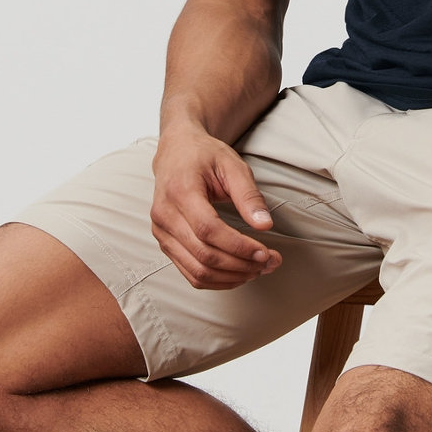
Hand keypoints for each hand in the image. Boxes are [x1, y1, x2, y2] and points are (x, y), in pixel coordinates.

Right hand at [150, 125, 280, 288]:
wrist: (176, 151)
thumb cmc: (204, 155)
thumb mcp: (232, 165)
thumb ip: (249, 195)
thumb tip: (265, 225)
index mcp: (180, 191)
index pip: (208, 230)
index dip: (238, 246)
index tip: (265, 252)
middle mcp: (165, 215)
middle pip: (204, 255)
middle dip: (241, 265)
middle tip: (270, 262)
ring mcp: (161, 232)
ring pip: (196, 271)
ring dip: (231, 277)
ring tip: (258, 269)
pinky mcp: (165, 243)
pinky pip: (190, 272)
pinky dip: (217, 280)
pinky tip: (238, 273)